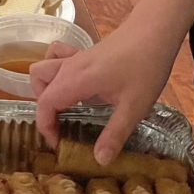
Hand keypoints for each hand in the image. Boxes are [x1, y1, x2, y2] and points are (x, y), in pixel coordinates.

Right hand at [30, 20, 177, 164]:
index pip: (45, 104)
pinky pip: (55, 57)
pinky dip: (55, 69)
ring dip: (45, 88)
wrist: (155, 32)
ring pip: (41, 68)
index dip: (46, 127)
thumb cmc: (145, 67)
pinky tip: (71, 81)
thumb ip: (115, 134)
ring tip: (64, 106)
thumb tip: (99, 160)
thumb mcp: (134, 107)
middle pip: (38, 85)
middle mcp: (68, 67)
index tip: (60, 144)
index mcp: (76, 81)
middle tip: (63, 127)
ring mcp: (74, 57)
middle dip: (44, 109)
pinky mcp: (82, 53)